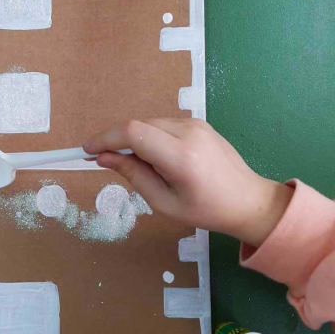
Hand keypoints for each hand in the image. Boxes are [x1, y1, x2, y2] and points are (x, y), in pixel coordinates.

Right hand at [83, 119, 292, 247]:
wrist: (248, 200)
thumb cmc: (206, 210)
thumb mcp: (163, 202)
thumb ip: (132, 175)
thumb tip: (103, 157)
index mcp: (181, 156)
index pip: (133, 133)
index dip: (105, 138)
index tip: (86, 150)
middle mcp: (189, 132)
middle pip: (138, 125)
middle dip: (117, 141)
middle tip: (106, 162)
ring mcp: (196, 123)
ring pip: (149, 123)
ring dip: (134, 141)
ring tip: (139, 167)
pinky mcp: (198, 123)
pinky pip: (163, 125)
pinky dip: (150, 138)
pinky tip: (156, 159)